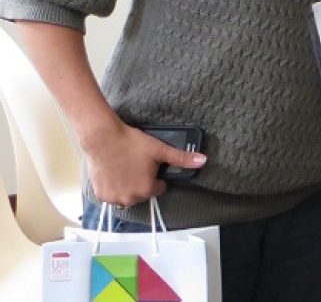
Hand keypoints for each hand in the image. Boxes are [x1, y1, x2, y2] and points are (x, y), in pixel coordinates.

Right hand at [81, 119, 206, 206]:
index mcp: (147, 190)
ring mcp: (113, 199)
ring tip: (125, 169)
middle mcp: (130, 199)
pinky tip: (114, 173)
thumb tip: (204, 160)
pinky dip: (114, 188)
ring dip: (128, 187)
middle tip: (137, 165)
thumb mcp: (160, 150)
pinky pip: (112, 196)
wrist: (103, 139)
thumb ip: (182, 159)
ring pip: (127, 196)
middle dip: (142, 182)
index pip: (159, 188)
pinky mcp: (100, 195)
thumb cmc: (133, 143)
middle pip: (143, 193)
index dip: (156, 176)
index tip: (149, 165)